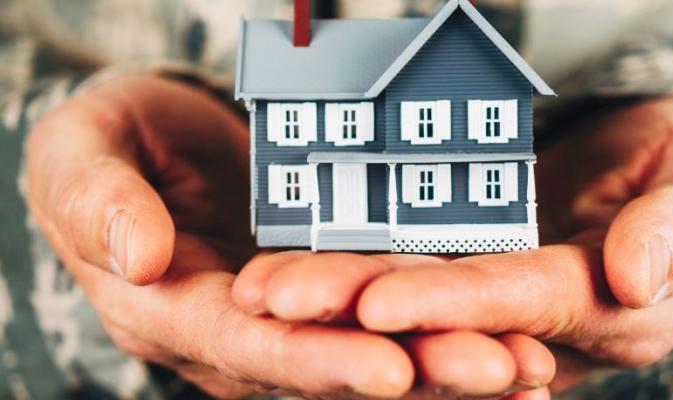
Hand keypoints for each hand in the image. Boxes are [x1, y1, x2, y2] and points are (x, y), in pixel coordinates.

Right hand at [26, 75, 556, 398]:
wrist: (149, 142)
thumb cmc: (109, 144)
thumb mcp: (82, 153)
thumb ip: (100, 204)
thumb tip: (140, 254)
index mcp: (173, 309)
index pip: (249, 347)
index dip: (318, 361)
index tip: (389, 369)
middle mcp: (237, 331)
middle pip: (331, 364)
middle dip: (417, 372)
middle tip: (502, 373)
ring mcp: (288, 315)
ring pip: (373, 349)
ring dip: (450, 364)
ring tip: (528, 370)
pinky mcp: (328, 289)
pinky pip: (389, 316)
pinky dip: (445, 330)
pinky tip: (512, 339)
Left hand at [231, 99, 672, 391]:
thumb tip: (637, 274)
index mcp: (607, 310)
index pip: (518, 307)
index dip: (448, 307)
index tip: (373, 305)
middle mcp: (543, 319)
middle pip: (444, 314)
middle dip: (356, 309)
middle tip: (270, 299)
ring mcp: (503, 296)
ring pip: (413, 297)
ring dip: (334, 293)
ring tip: (260, 288)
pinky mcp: (476, 268)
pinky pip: (411, 270)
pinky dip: (353, 269)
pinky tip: (293, 263)